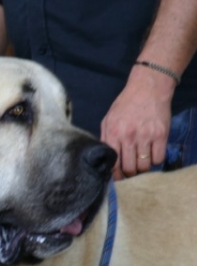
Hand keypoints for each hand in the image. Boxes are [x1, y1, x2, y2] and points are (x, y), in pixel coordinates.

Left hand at [100, 65, 174, 179]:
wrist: (148, 88)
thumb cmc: (125, 104)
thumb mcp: (108, 119)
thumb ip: (105, 138)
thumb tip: (103, 157)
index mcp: (113, 134)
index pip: (113, 164)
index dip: (115, 175)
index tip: (118, 177)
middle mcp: (129, 137)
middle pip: (129, 169)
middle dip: (130, 173)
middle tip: (131, 170)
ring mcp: (146, 136)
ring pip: (144, 166)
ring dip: (143, 168)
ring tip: (141, 162)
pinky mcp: (161, 135)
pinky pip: (158, 159)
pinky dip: (155, 161)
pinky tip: (152, 154)